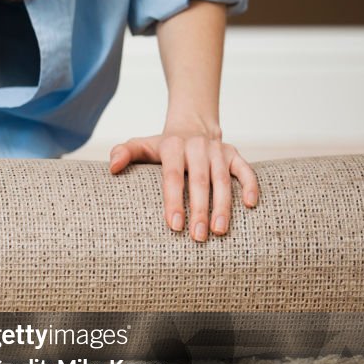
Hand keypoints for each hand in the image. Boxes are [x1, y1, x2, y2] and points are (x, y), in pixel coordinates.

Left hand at [108, 125, 258, 241]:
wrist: (192, 125)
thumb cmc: (162, 146)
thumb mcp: (140, 146)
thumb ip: (123, 153)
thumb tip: (112, 167)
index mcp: (173, 146)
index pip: (173, 176)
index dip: (174, 201)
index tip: (174, 226)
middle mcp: (198, 147)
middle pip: (200, 181)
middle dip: (200, 210)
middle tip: (198, 237)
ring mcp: (218, 150)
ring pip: (223, 180)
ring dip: (223, 206)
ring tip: (219, 231)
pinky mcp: (234, 154)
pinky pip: (246, 170)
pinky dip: (250, 185)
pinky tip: (250, 205)